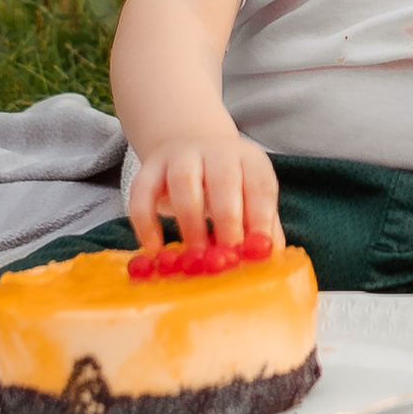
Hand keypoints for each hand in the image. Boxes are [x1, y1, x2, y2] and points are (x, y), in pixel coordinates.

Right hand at [126, 126, 278, 254]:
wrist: (193, 150)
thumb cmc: (231, 189)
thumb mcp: (252, 199)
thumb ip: (263, 229)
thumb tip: (270, 263)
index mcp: (249, 160)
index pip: (259, 185)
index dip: (259, 218)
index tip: (255, 251)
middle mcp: (216, 151)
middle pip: (223, 180)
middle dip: (226, 220)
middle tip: (224, 257)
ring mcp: (180, 155)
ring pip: (183, 180)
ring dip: (190, 221)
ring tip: (194, 256)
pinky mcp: (150, 167)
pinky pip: (142, 191)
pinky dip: (145, 221)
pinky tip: (154, 247)